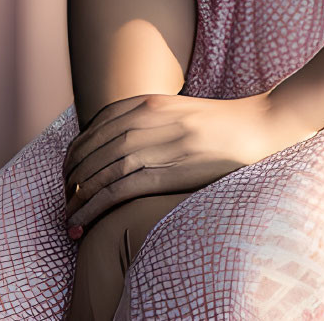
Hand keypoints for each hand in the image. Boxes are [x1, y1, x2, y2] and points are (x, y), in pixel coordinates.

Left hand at [61, 92, 319, 234]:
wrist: (260, 127)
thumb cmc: (221, 125)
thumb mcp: (179, 112)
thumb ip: (149, 120)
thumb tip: (118, 142)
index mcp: (149, 102)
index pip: (94, 127)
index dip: (74, 154)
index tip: (68, 175)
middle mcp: (148, 118)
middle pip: (91, 150)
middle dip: (70, 180)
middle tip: (64, 202)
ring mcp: (158, 143)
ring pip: (99, 172)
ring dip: (76, 198)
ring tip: (66, 219)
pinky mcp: (168, 170)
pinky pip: (118, 190)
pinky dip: (93, 207)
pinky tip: (82, 222)